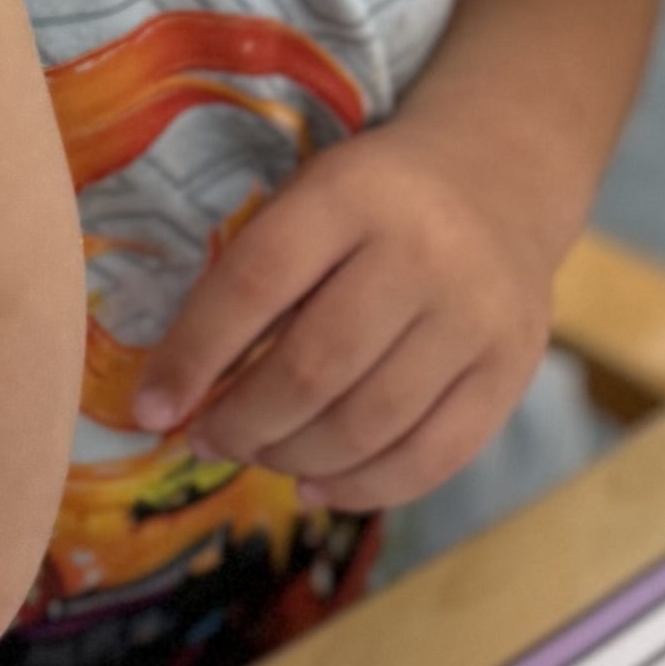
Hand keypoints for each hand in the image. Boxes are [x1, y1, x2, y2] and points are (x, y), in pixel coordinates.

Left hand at [124, 128, 558, 512]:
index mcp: (353, 193)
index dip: (193, 355)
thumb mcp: (311, 197)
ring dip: (292, 457)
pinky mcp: (512, 368)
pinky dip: (361, 488)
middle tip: (209, 439)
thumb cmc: (374, 202)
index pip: (256, 283)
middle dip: (242, 422)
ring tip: (259, 453)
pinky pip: (431, 457)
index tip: (152, 408)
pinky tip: (315, 483)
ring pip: (368, 424)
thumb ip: (253, 278)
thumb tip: (176, 395)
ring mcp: (477, 315)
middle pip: (313, 369)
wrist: (503, 176)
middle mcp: (424, 251)